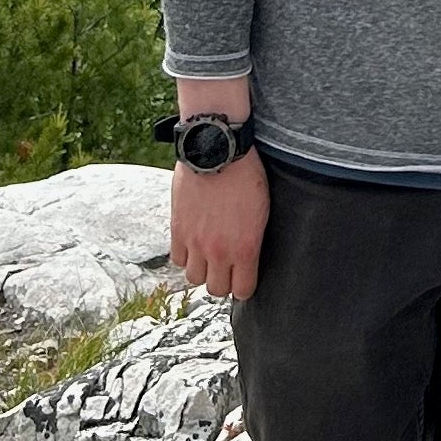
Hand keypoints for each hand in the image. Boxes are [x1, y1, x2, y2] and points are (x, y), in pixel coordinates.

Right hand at [173, 147, 268, 301]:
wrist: (216, 150)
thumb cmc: (246, 174)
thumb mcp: (262, 209)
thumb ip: (253, 239)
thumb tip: (249, 256)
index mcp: (245, 248)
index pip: (242, 290)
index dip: (244, 286)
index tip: (244, 277)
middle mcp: (219, 251)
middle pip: (216, 289)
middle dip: (223, 281)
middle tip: (226, 267)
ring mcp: (195, 242)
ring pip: (194, 278)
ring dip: (202, 269)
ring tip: (208, 255)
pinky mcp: (177, 230)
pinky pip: (177, 260)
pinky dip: (185, 255)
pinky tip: (193, 243)